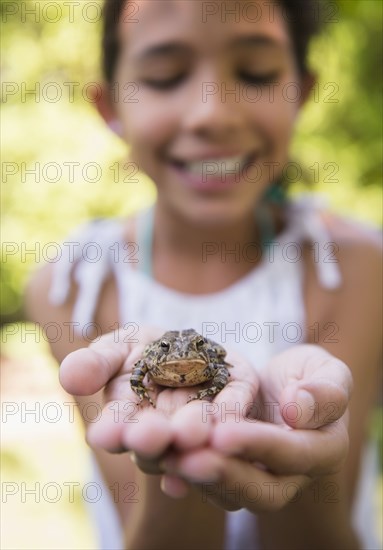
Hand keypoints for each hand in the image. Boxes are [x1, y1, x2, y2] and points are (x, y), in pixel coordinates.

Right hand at [59, 327, 258, 475]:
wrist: (188, 342)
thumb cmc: (144, 350)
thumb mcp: (116, 348)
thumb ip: (95, 363)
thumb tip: (69, 377)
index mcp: (129, 420)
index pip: (117, 430)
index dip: (112, 432)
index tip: (105, 434)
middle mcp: (164, 431)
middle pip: (157, 442)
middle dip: (153, 439)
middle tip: (152, 434)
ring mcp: (200, 421)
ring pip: (196, 436)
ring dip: (192, 435)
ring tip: (192, 431)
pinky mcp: (235, 400)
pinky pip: (233, 411)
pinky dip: (230, 419)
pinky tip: (229, 428)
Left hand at [160, 345, 351, 511]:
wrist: (280, 388)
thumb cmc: (307, 375)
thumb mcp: (325, 370)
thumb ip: (325, 390)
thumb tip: (297, 410)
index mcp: (323, 450)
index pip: (293, 454)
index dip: (259, 445)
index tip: (224, 433)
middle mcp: (291, 477)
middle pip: (260, 489)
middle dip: (222, 474)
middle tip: (186, 460)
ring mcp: (258, 480)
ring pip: (228, 493)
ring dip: (195, 478)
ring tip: (165, 458)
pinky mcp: (229, 475)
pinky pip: (206, 482)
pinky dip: (180, 473)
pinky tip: (155, 459)